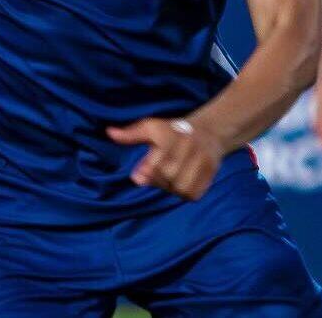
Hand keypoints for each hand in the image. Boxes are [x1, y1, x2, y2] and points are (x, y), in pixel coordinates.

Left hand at [107, 117, 223, 201]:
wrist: (209, 132)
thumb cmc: (173, 132)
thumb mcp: (151, 127)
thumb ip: (131, 134)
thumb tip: (110, 133)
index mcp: (172, 134)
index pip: (158, 160)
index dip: (146, 172)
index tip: (138, 176)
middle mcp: (189, 145)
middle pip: (168, 175)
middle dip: (156, 179)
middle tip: (152, 176)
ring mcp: (202, 159)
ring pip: (181, 187)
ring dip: (170, 188)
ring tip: (167, 180)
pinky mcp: (211, 172)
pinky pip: (194, 193)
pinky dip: (184, 194)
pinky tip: (178, 185)